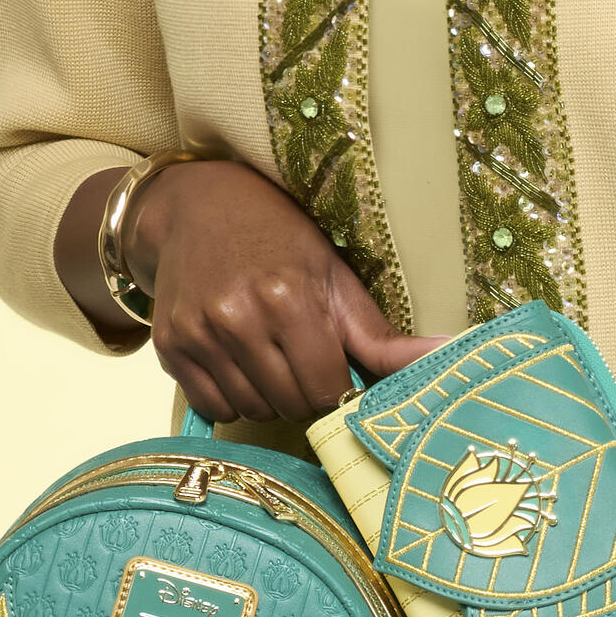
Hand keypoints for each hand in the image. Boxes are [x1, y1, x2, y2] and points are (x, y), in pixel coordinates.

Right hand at [126, 159, 436, 425]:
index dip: (339, 388)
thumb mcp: (334, 273)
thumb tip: (445, 356)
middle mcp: (239, 318)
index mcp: (289, 297)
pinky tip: (238, 361)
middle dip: (306, 394)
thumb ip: (381, 333)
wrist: (195, 206)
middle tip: (303, 359)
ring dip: (270, 397)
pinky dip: (232, 396)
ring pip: (252, 410)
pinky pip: (213, 406)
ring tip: (270, 355)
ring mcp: (199, 334)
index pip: (327, 390)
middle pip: (290, 405)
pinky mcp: (169, 346)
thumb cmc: (277, 235)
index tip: (337, 371)